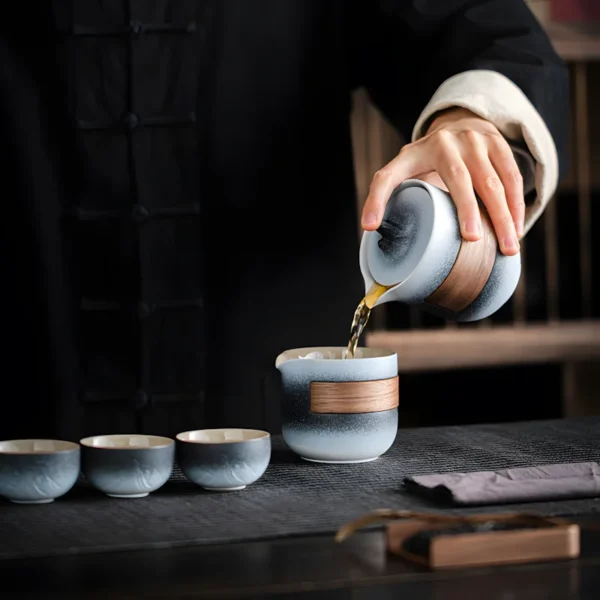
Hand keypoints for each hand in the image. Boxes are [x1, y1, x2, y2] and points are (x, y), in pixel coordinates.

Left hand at [360, 107, 523, 255]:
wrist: (459, 124)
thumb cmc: (426, 161)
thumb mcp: (403, 170)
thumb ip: (388, 194)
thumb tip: (370, 231)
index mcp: (411, 154)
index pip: (386, 177)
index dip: (375, 201)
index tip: (370, 226)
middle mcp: (444, 143)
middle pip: (458, 179)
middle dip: (467, 211)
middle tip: (473, 239)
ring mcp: (475, 141)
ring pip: (492, 181)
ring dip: (502, 215)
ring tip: (507, 247)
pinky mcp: (498, 143)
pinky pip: (512, 177)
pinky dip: (516, 205)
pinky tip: (516, 229)